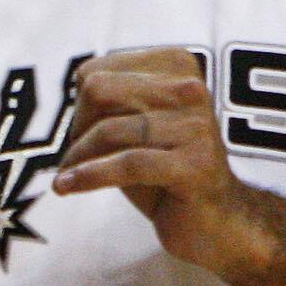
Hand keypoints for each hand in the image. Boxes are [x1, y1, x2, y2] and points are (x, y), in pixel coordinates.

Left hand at [52, 48, 274, 278]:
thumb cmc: (166, 169)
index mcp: (176, 65)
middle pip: (99, 92)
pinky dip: (89, 176)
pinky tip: (67, 186)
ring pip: (109, 129)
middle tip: (75, 158)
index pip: (96, 72)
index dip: (79, 106)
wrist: (217, 221)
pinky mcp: (195, 165)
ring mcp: (196, 126)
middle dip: (77, 127)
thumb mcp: (134, 124)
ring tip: (68, 177)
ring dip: (79, 157)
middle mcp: (191, 88)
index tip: (82, 134)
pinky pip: (127, 163)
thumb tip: (74, 89)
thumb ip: (108, 100)